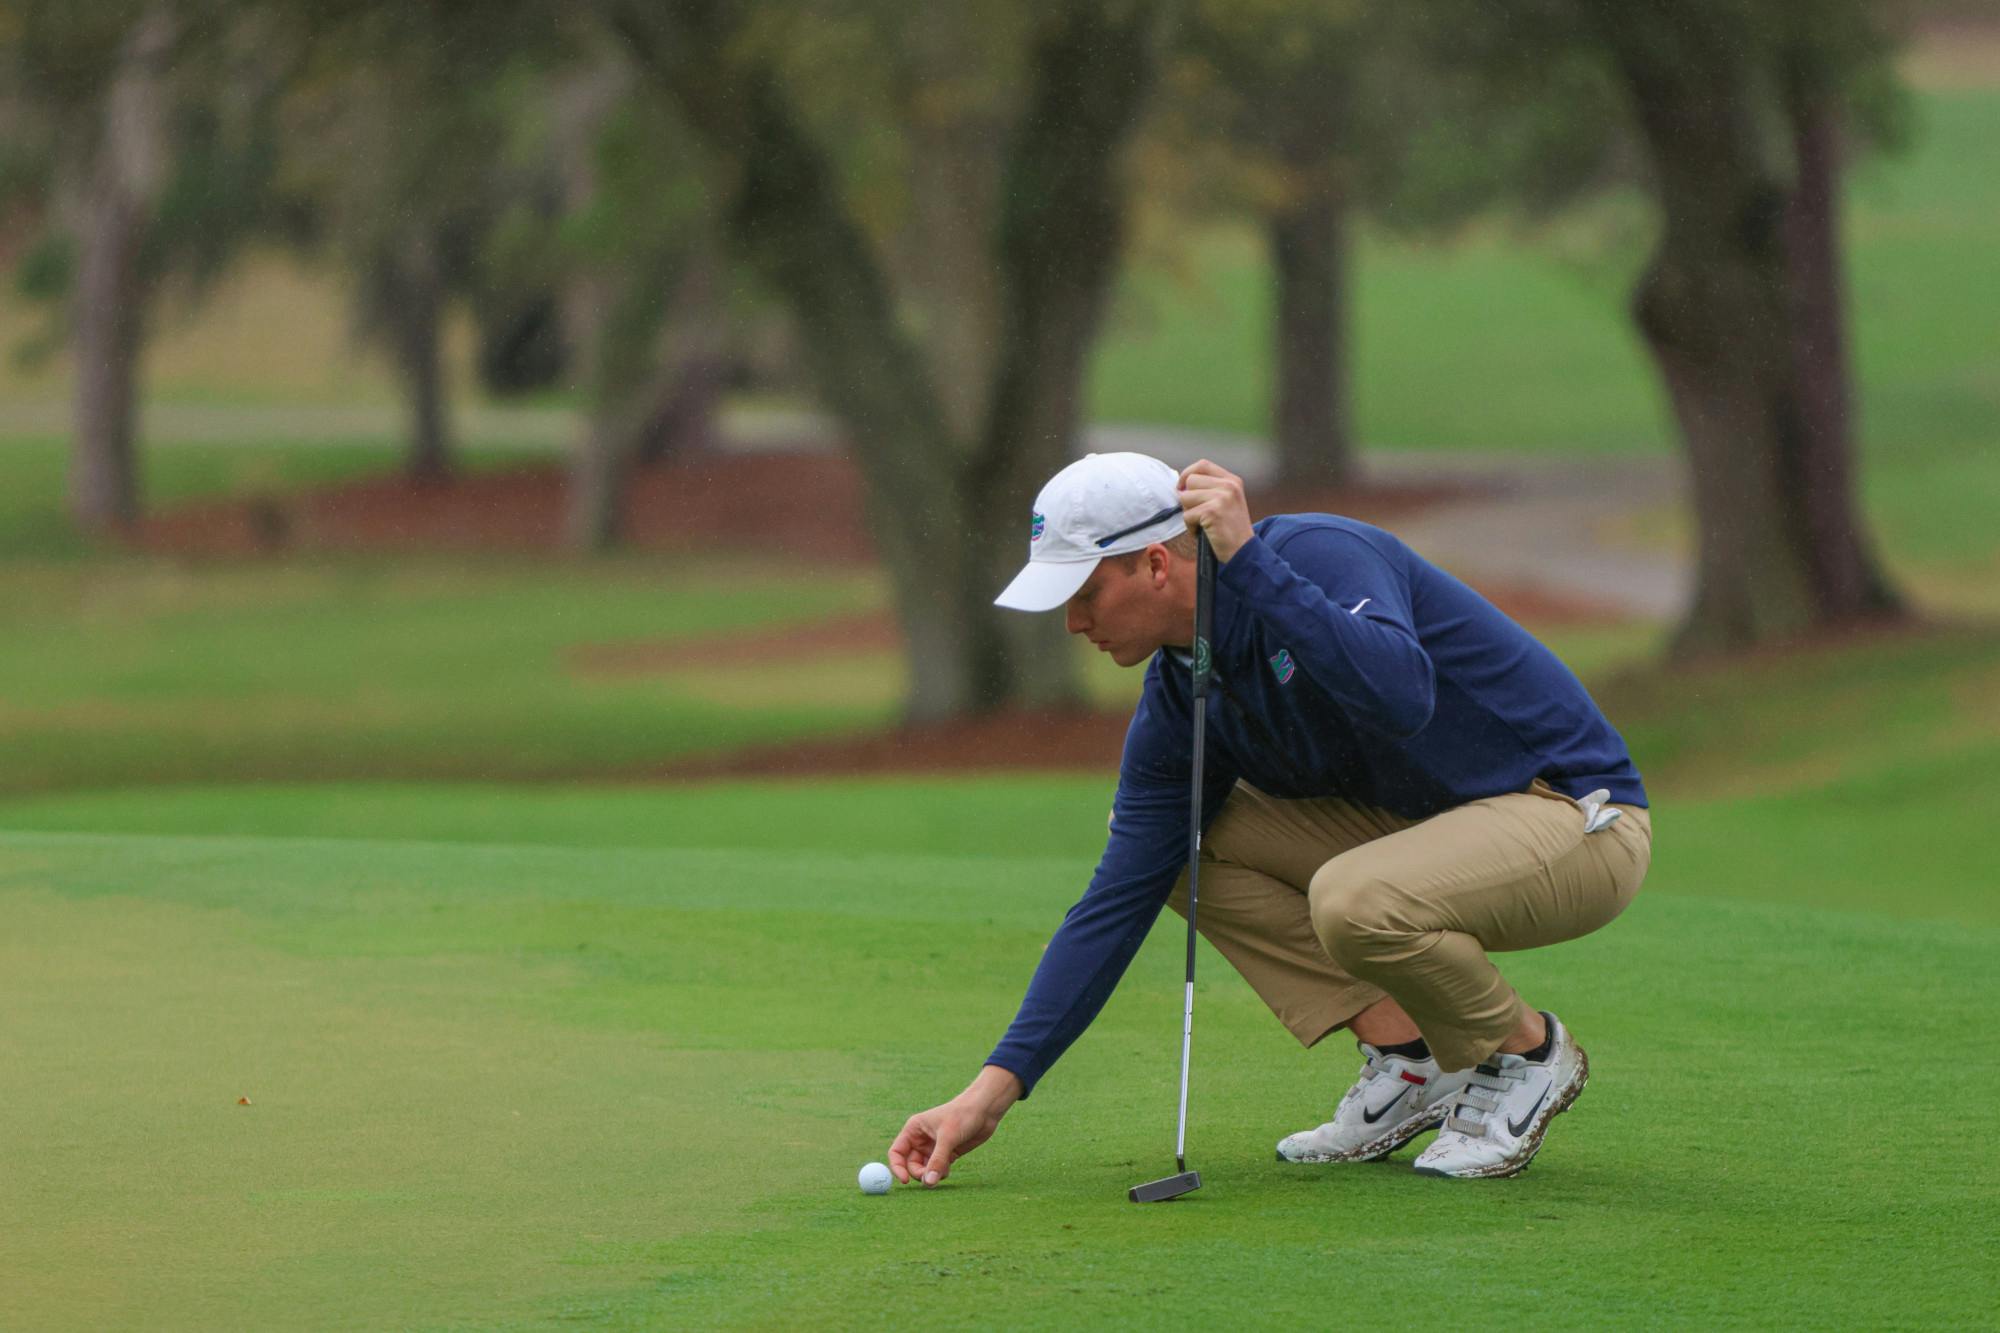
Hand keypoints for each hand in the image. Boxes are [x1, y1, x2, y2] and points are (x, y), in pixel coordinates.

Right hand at [888, 1066, 1020, 1187]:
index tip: (905, 1180)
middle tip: (929, 1179)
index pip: (897, 1152)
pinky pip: (937, 1170)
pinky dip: (940, 1174)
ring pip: (924, 1169)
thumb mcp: (948, 1137)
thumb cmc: (963, 1115)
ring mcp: (934, 1148)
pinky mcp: (947, 1154)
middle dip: (919, 1173)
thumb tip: (928, 1183)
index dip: (897, 1167)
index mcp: (914, 1129)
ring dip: (931, 1175)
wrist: (985, 1110)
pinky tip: (948, 1170)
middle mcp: (921, 1140)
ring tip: (943, 1171)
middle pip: (910, 1164)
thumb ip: (937, 1160)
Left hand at [1177, 459, 1255, 561]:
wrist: (1244, 552)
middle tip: (1199, 514)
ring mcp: (1222, 497)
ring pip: (1185, 497)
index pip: (1202, 465)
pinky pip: (1187, 515)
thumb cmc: (1230, 530)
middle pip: (1191, 480)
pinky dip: (1191, 527)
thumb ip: (1209, 489)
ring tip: (1203, 524)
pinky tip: (1204, 532)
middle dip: (1188, 499)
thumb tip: (1181, 485)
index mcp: (1233, 481)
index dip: (1188, 474)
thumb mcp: (1226, 502)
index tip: (1182, 487)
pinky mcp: (1213, 512)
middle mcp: (1229, 486)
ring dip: (1189, 514)